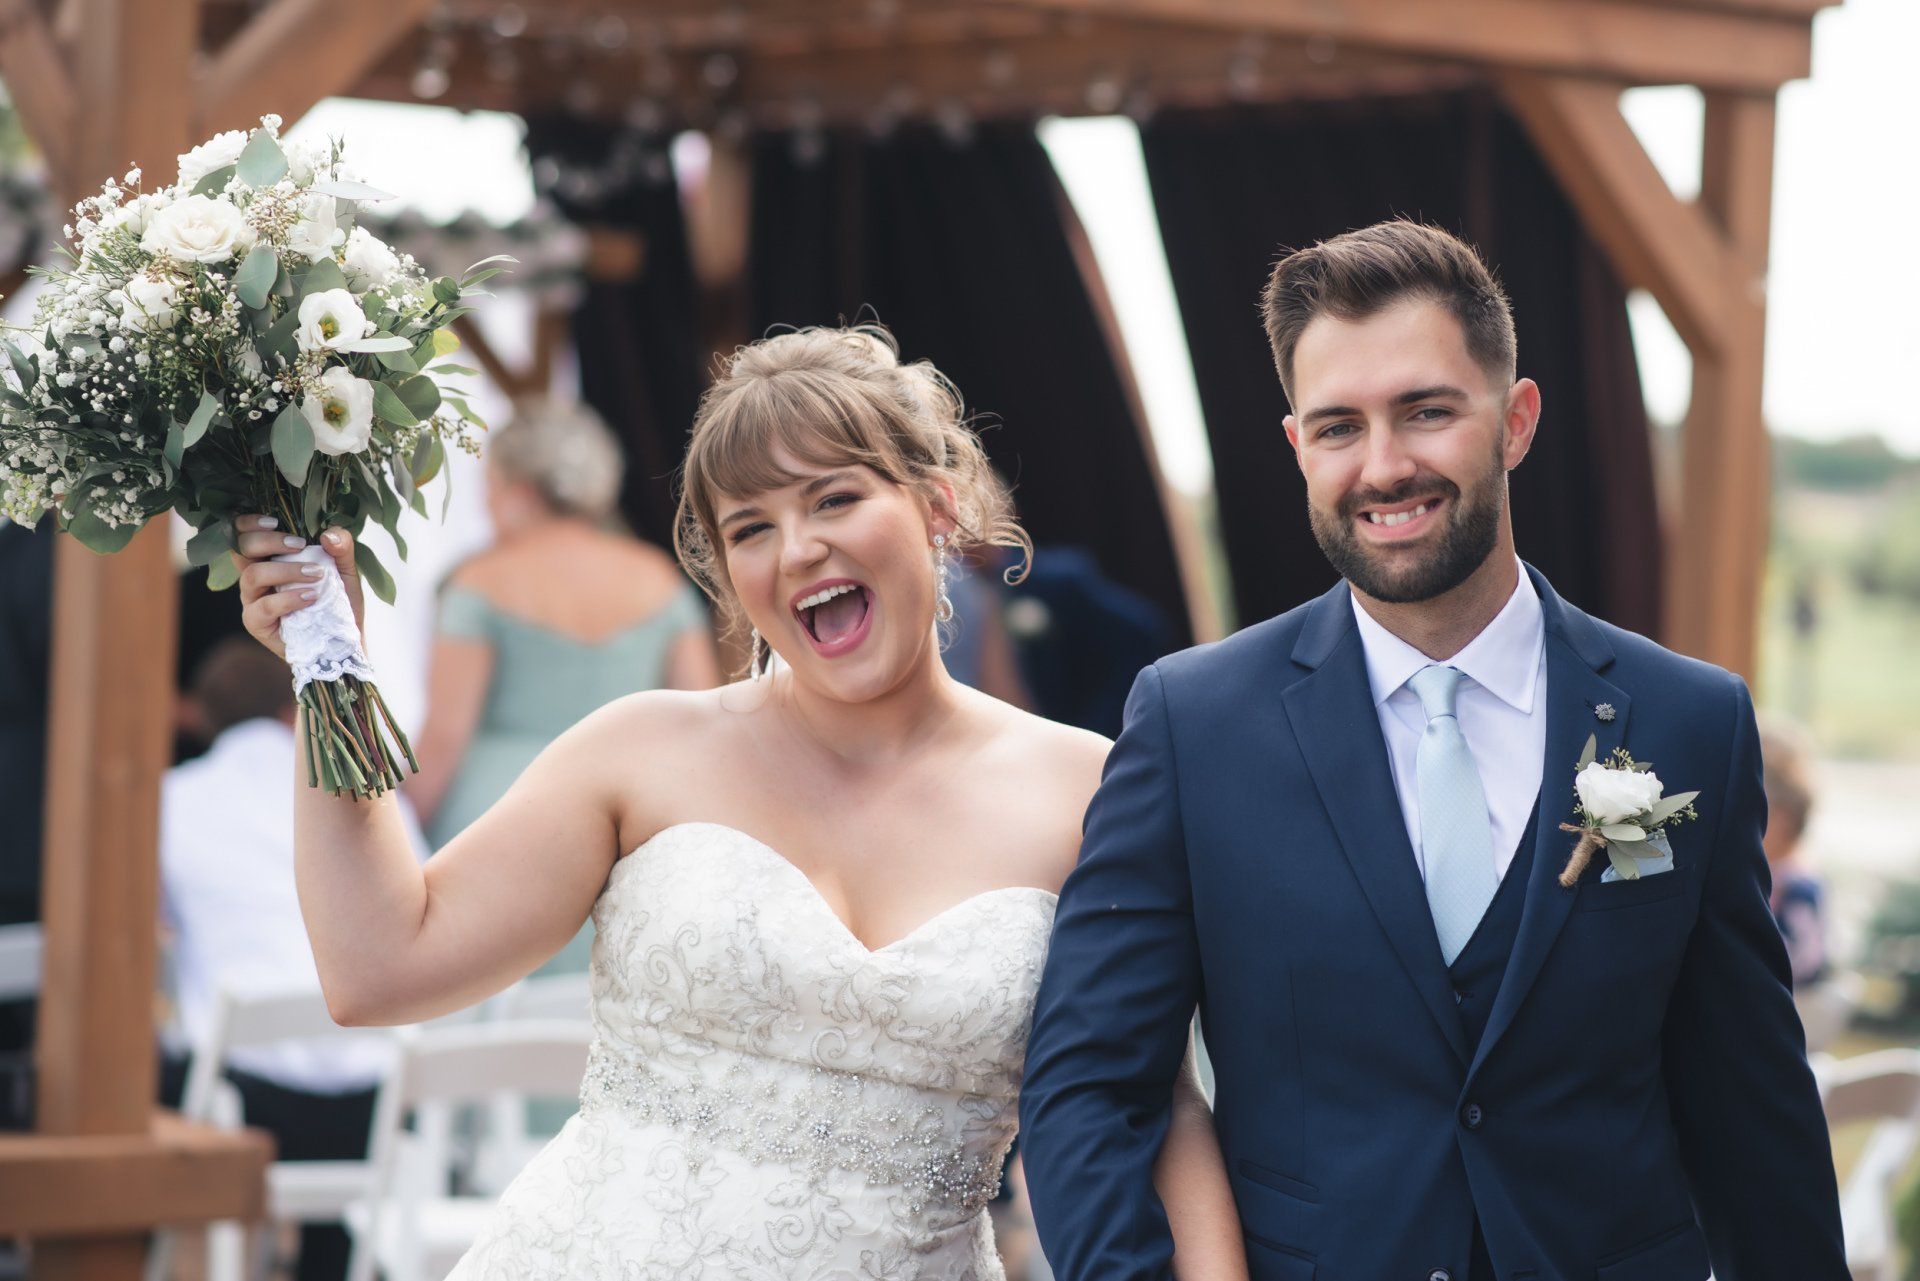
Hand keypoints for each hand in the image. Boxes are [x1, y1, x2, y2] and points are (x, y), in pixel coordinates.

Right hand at [233, 516, 364, 661]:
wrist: (342, 640)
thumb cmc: (337, 602)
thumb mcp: (345, 571)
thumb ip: (341, 548)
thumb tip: (328, 534)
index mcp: (268, 558)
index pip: (244, 533)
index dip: (249, 522)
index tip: (275, 521)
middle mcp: (254, 576)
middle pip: (241, 549)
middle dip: (268, 541)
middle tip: (299, 545)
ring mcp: (252, 600)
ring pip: (252, 575)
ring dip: (285, 571)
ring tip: (316, 575)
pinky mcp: (256, 623)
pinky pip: (264, 607)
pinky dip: (289, 599)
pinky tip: (311, 597)